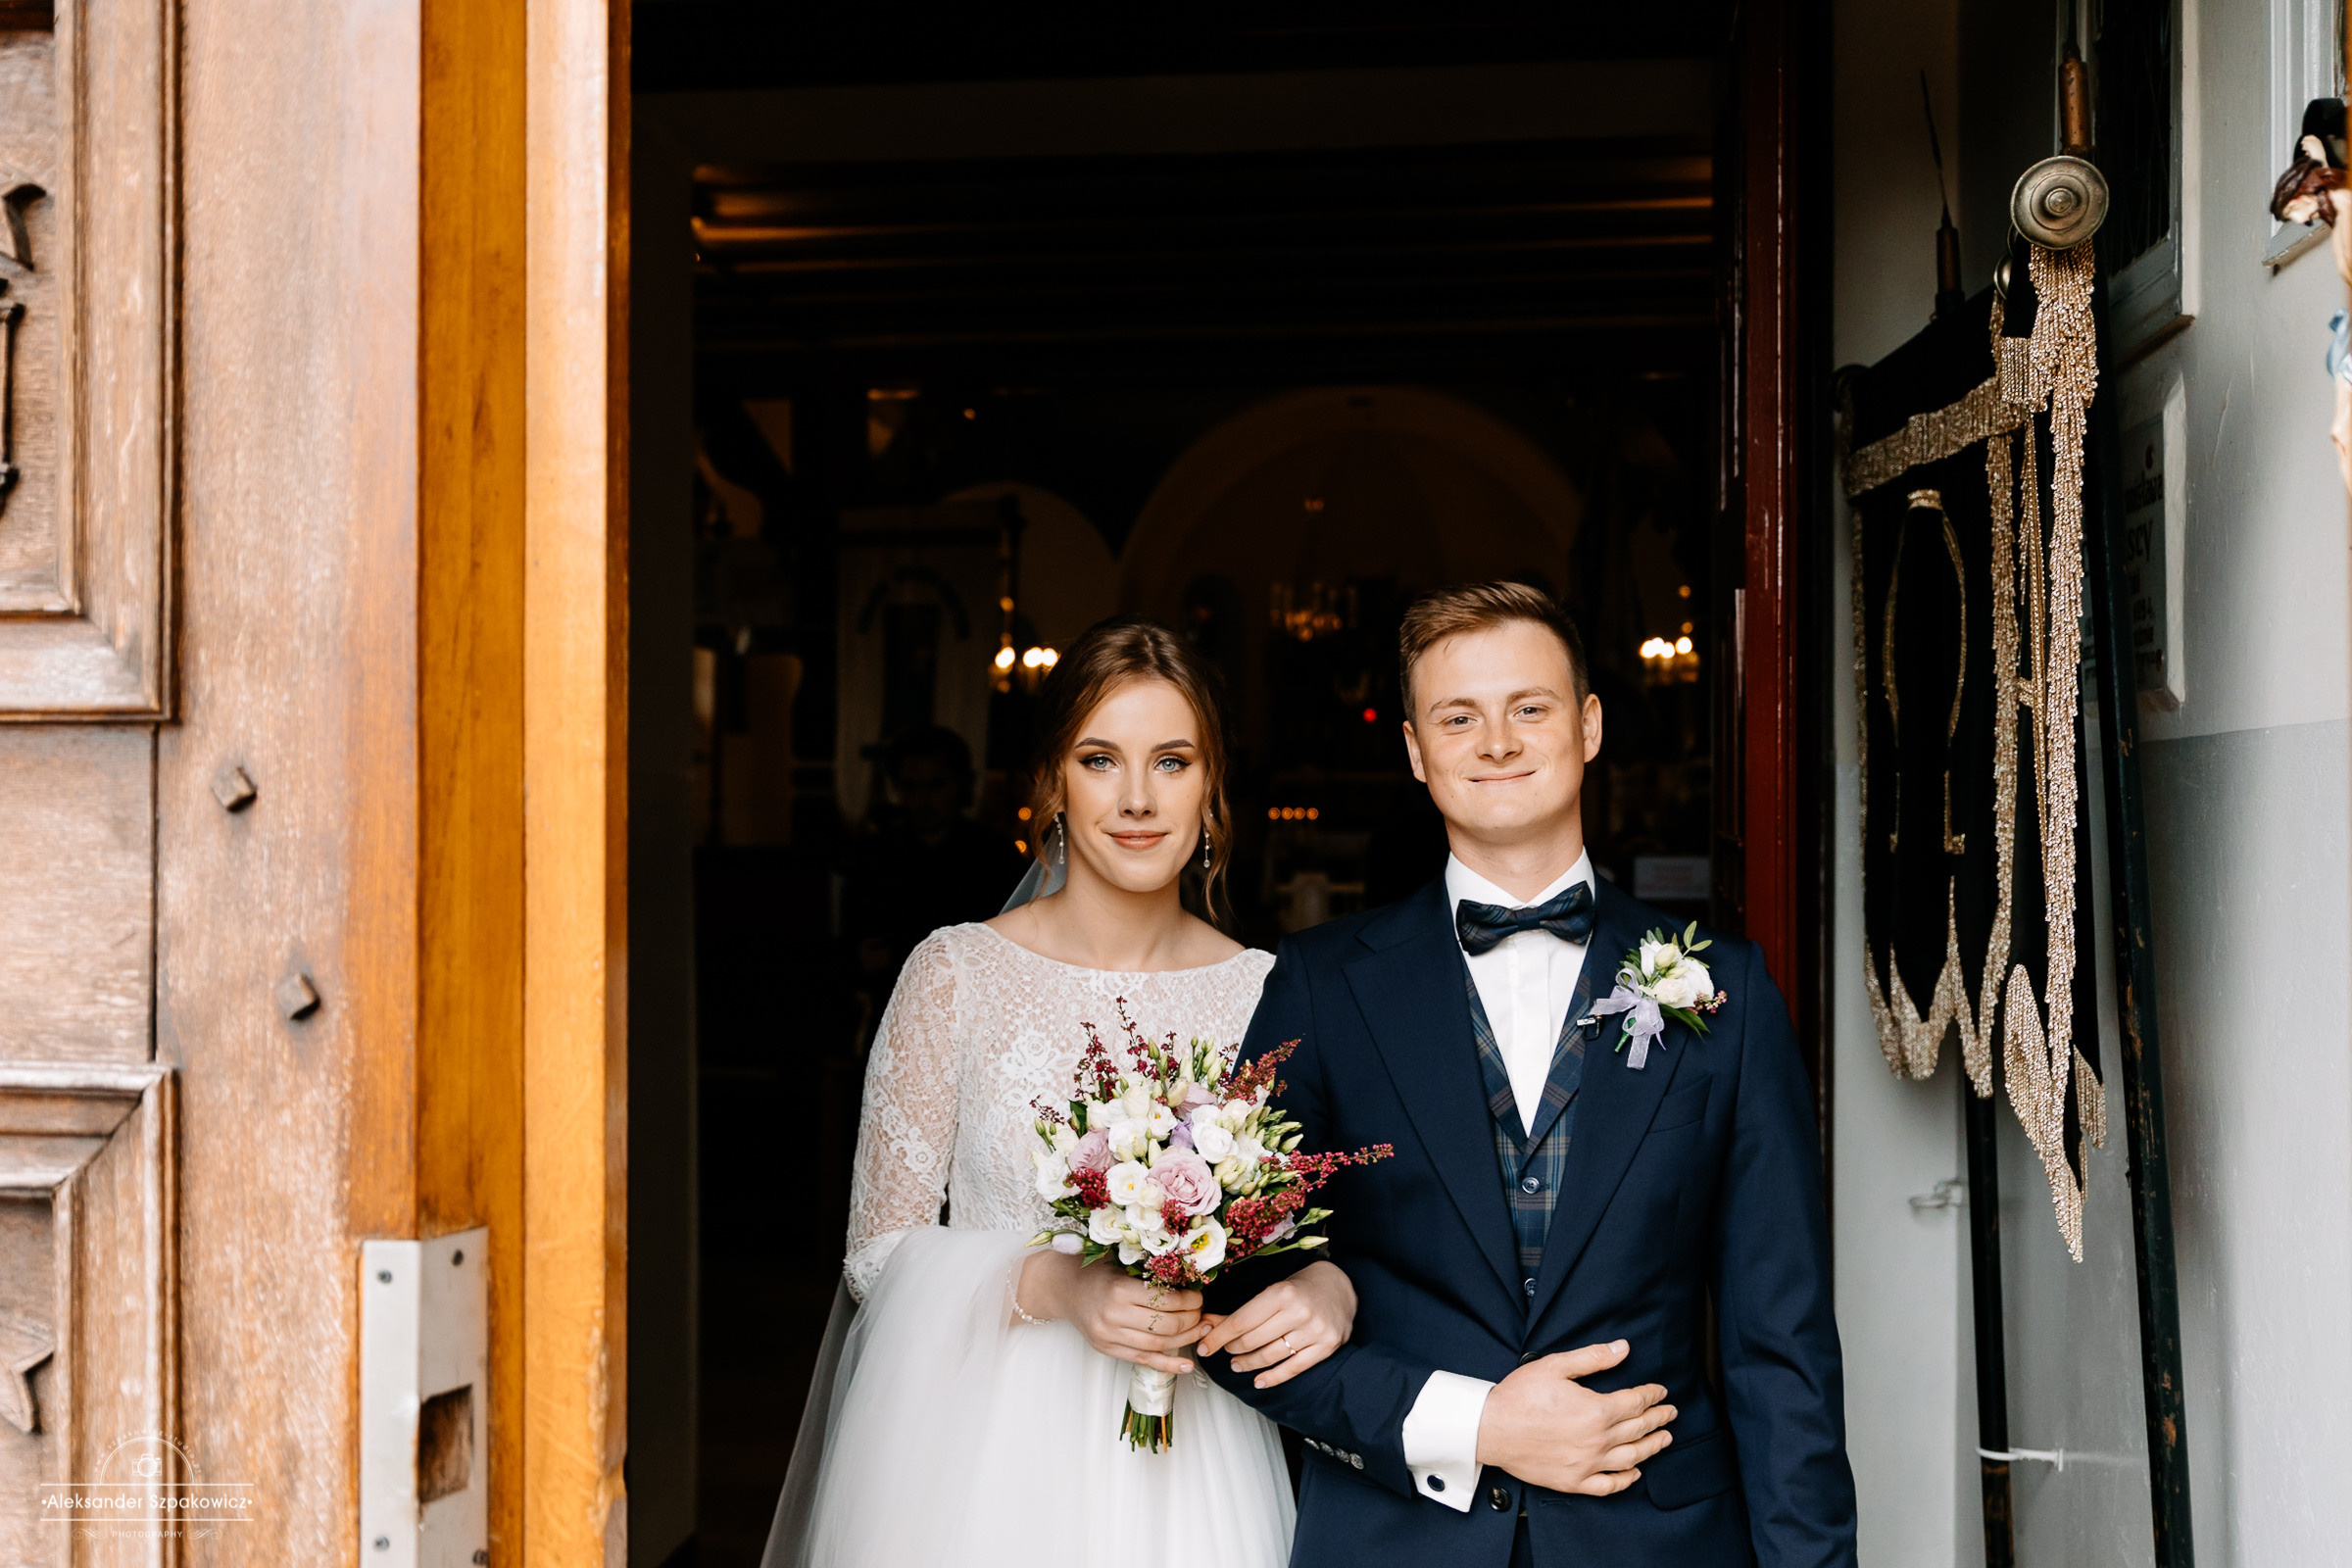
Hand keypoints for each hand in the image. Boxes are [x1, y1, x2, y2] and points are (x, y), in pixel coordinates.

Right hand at [1015, 1249, 1205, 1376]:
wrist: (1064, 1288)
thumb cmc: (1097, 1271)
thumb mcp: (1123, 1262)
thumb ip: (1151, 1274)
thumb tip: (1191, 1284)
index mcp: (1119, 1289)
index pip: (1165, 1300)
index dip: (1188, 1300)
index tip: (1199, 1296)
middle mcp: (1113, 1315)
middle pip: (1165, 1325)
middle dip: (1191, 1320)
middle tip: (1203, 1313)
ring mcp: (1109, 1336)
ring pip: (1157, 1344)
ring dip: (1185, 1339)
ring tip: (1202, 1332)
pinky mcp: (1107, 1349)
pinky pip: (1143, 1360)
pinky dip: (1167, 1364)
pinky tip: (1187, 1365)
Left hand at [1196, 1260, 1355, 1388]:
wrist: (1339, 1287)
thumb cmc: (1298, 1289)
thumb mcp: (1270, 1292)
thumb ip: (1241, 1312)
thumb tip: (1205, 1324)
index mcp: (1281, 1293)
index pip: (1241, 1322)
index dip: (1218, 1337)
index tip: (1203, 1347)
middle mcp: (1299, 1312)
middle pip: (1253, 1340)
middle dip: (1233, 1348)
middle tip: (1227, 1351)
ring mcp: (1314, 1331)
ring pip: (1271, 1356)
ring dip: (1249, 1364)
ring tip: (1238, 1364)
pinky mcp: (1326, 1347)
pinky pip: (1293, 1368)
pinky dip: (1273, 1377)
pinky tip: (1258, 1381)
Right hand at [1474, 1340, 1674, 1494]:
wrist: (1491, 1429)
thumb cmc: (1520, 1396)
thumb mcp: (1555, 1365)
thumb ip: (1593, 1357)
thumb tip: (1623, 1348)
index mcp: (1596, 1411)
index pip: (1635, 1402)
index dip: (1652, 1395)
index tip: (1660, 1391)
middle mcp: (1597, 1441)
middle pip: (1639, 1429)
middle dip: (1658, 1419)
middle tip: (1670, 1413)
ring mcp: (1587, 1464)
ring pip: (1631, 1458)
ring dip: (1652, 1447)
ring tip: (1664, 1440)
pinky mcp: (1574, 1482)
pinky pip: (1608, 1485)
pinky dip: (1626, 1480)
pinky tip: (1635, 1473)